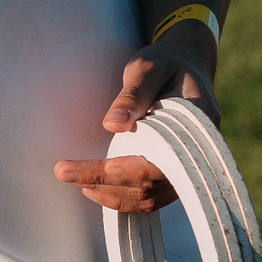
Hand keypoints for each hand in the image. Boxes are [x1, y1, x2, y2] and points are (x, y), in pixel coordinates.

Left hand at [50, 31, 218, 214]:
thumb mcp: (148, 68)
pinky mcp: (171, 172)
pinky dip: (121, 197)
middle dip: (107, 181)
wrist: (183, 67)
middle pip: (153, 182)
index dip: (138, 168)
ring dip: (110, 194)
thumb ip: (133, 94)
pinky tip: (92, 188)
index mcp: (199, 123)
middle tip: (62, 171)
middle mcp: (197, 153)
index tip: (107, 166)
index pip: (169, 159)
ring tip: (72, 179)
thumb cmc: (165, 63)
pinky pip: (150, 196)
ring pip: (150, 196)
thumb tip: (113, 124)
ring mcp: (186, 167)